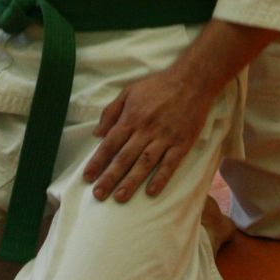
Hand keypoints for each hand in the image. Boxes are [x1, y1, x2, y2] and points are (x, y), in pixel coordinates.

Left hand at [83, 68, 217, 199]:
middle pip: (124, 157)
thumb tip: (96, 134)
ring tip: (119, 197)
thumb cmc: (158, 86)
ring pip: (145, 163)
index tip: (87, 177)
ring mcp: (164, 137)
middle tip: (98, 194)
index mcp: (131, 118)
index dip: (98, 161)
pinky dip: (161, 178)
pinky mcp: (182, 143)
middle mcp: (145, 130)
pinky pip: (170, 163)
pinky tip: (152, 192)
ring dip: (131, 181)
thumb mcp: (129, 92)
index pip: (110, 144)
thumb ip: (111, 112)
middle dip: (110, 177)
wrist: (192, 81)